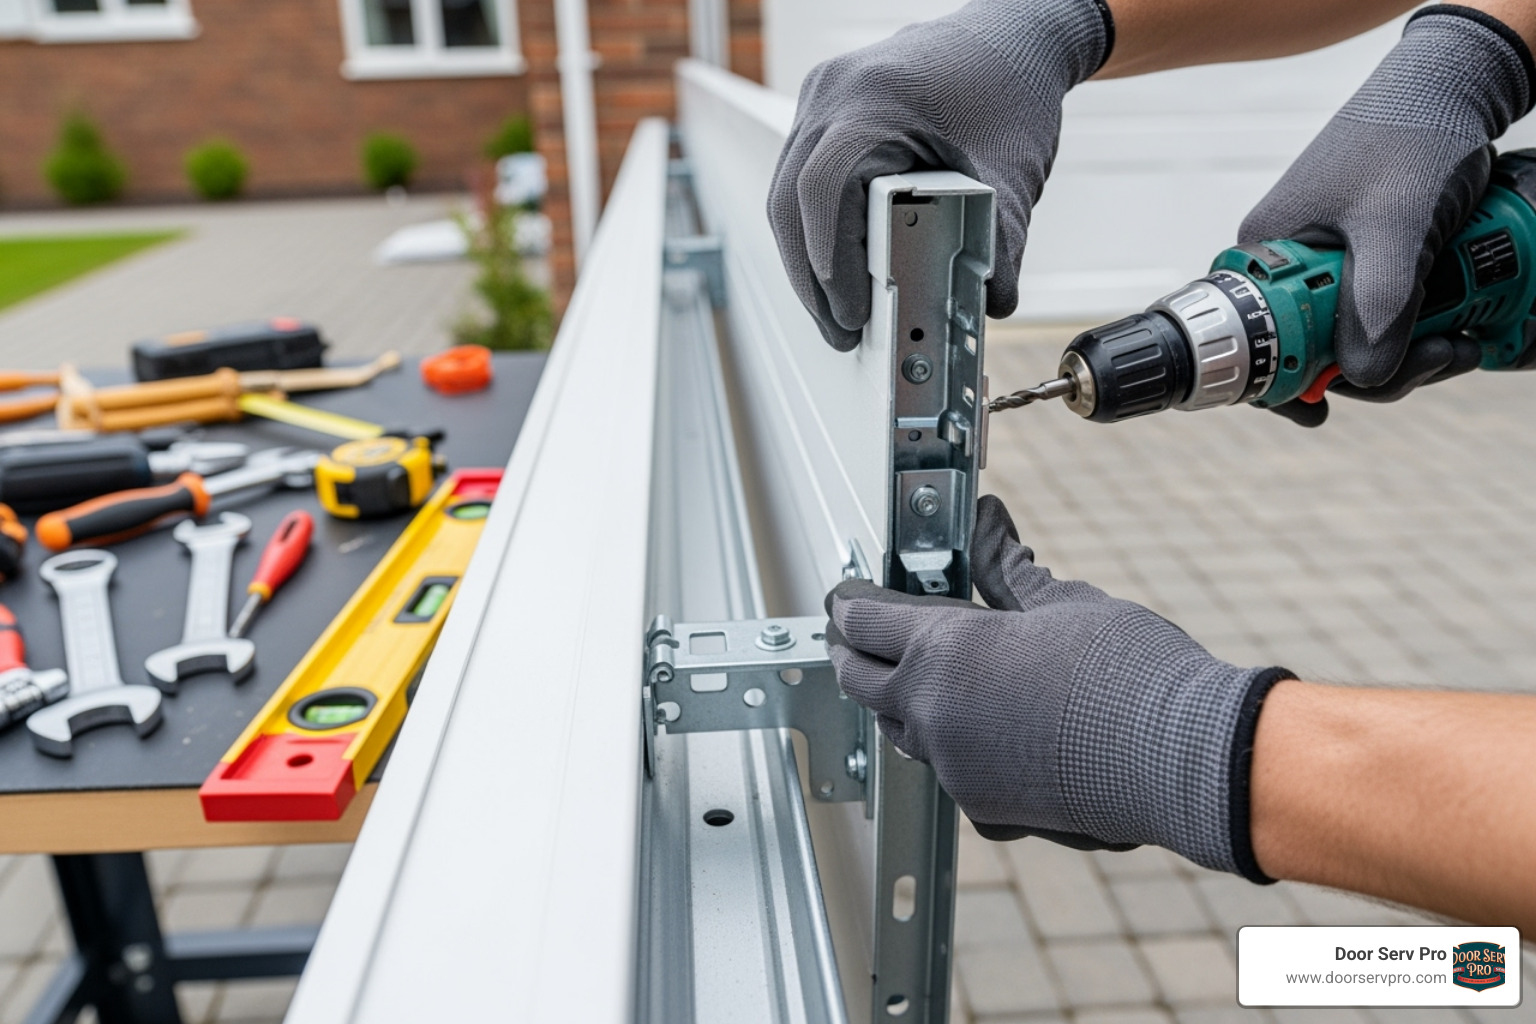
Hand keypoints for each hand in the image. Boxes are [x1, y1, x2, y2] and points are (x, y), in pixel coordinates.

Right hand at [767, 0, 1111, 350]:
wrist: (1010, 35)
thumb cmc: (1010, 87)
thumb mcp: (1013, 172)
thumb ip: (1001, 244)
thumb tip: (985, 307)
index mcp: (875, 99)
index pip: (825, 190)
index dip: (831, 261)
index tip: (853, 313)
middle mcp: (833, 93)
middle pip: (792, 200)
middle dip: (813, 277)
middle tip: (842, 331)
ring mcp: (818, 99)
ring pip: (787, 194)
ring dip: (808, 258)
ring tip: (840, 312)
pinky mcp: (820, 112)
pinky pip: (799, 178)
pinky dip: (815, 228)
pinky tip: (840, 267)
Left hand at [825, 496, 1290, 877]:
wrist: (1187, 758)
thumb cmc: (1133, 674)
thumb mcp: (1061, 603)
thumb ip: (1008, 567)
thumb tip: (988, 521)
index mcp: (945, 651)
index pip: (864, 623)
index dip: (849, 606)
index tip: (846, 598)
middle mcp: (936, 713)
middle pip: (862, 682)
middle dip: (852, 655)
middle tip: (853, 637)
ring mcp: (957, 768)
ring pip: (903, 731)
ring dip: (899, 702)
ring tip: (914, 678)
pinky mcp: (988, 809)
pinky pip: (950, 774)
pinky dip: (953, 749)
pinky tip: (976, 731)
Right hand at [1240, 6, 1532, 425]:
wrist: (1454, 88)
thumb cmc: (1415, 140)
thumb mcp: (1397, 226)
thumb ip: (1378, 303)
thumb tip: (1362, 378)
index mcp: (1268, 253)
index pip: (1261, 340)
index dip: (1293, 381)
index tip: (1325, 413)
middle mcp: (1288, 260)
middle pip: (1316, 346)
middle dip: (1379, 367)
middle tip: (1446, 358)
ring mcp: (1326, 260)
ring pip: (1354, 333)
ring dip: (1410, 350)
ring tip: (1462, 343)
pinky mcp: (1363, 257)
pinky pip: (1377, 310)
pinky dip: (1415, 326)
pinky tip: (1449, 327)